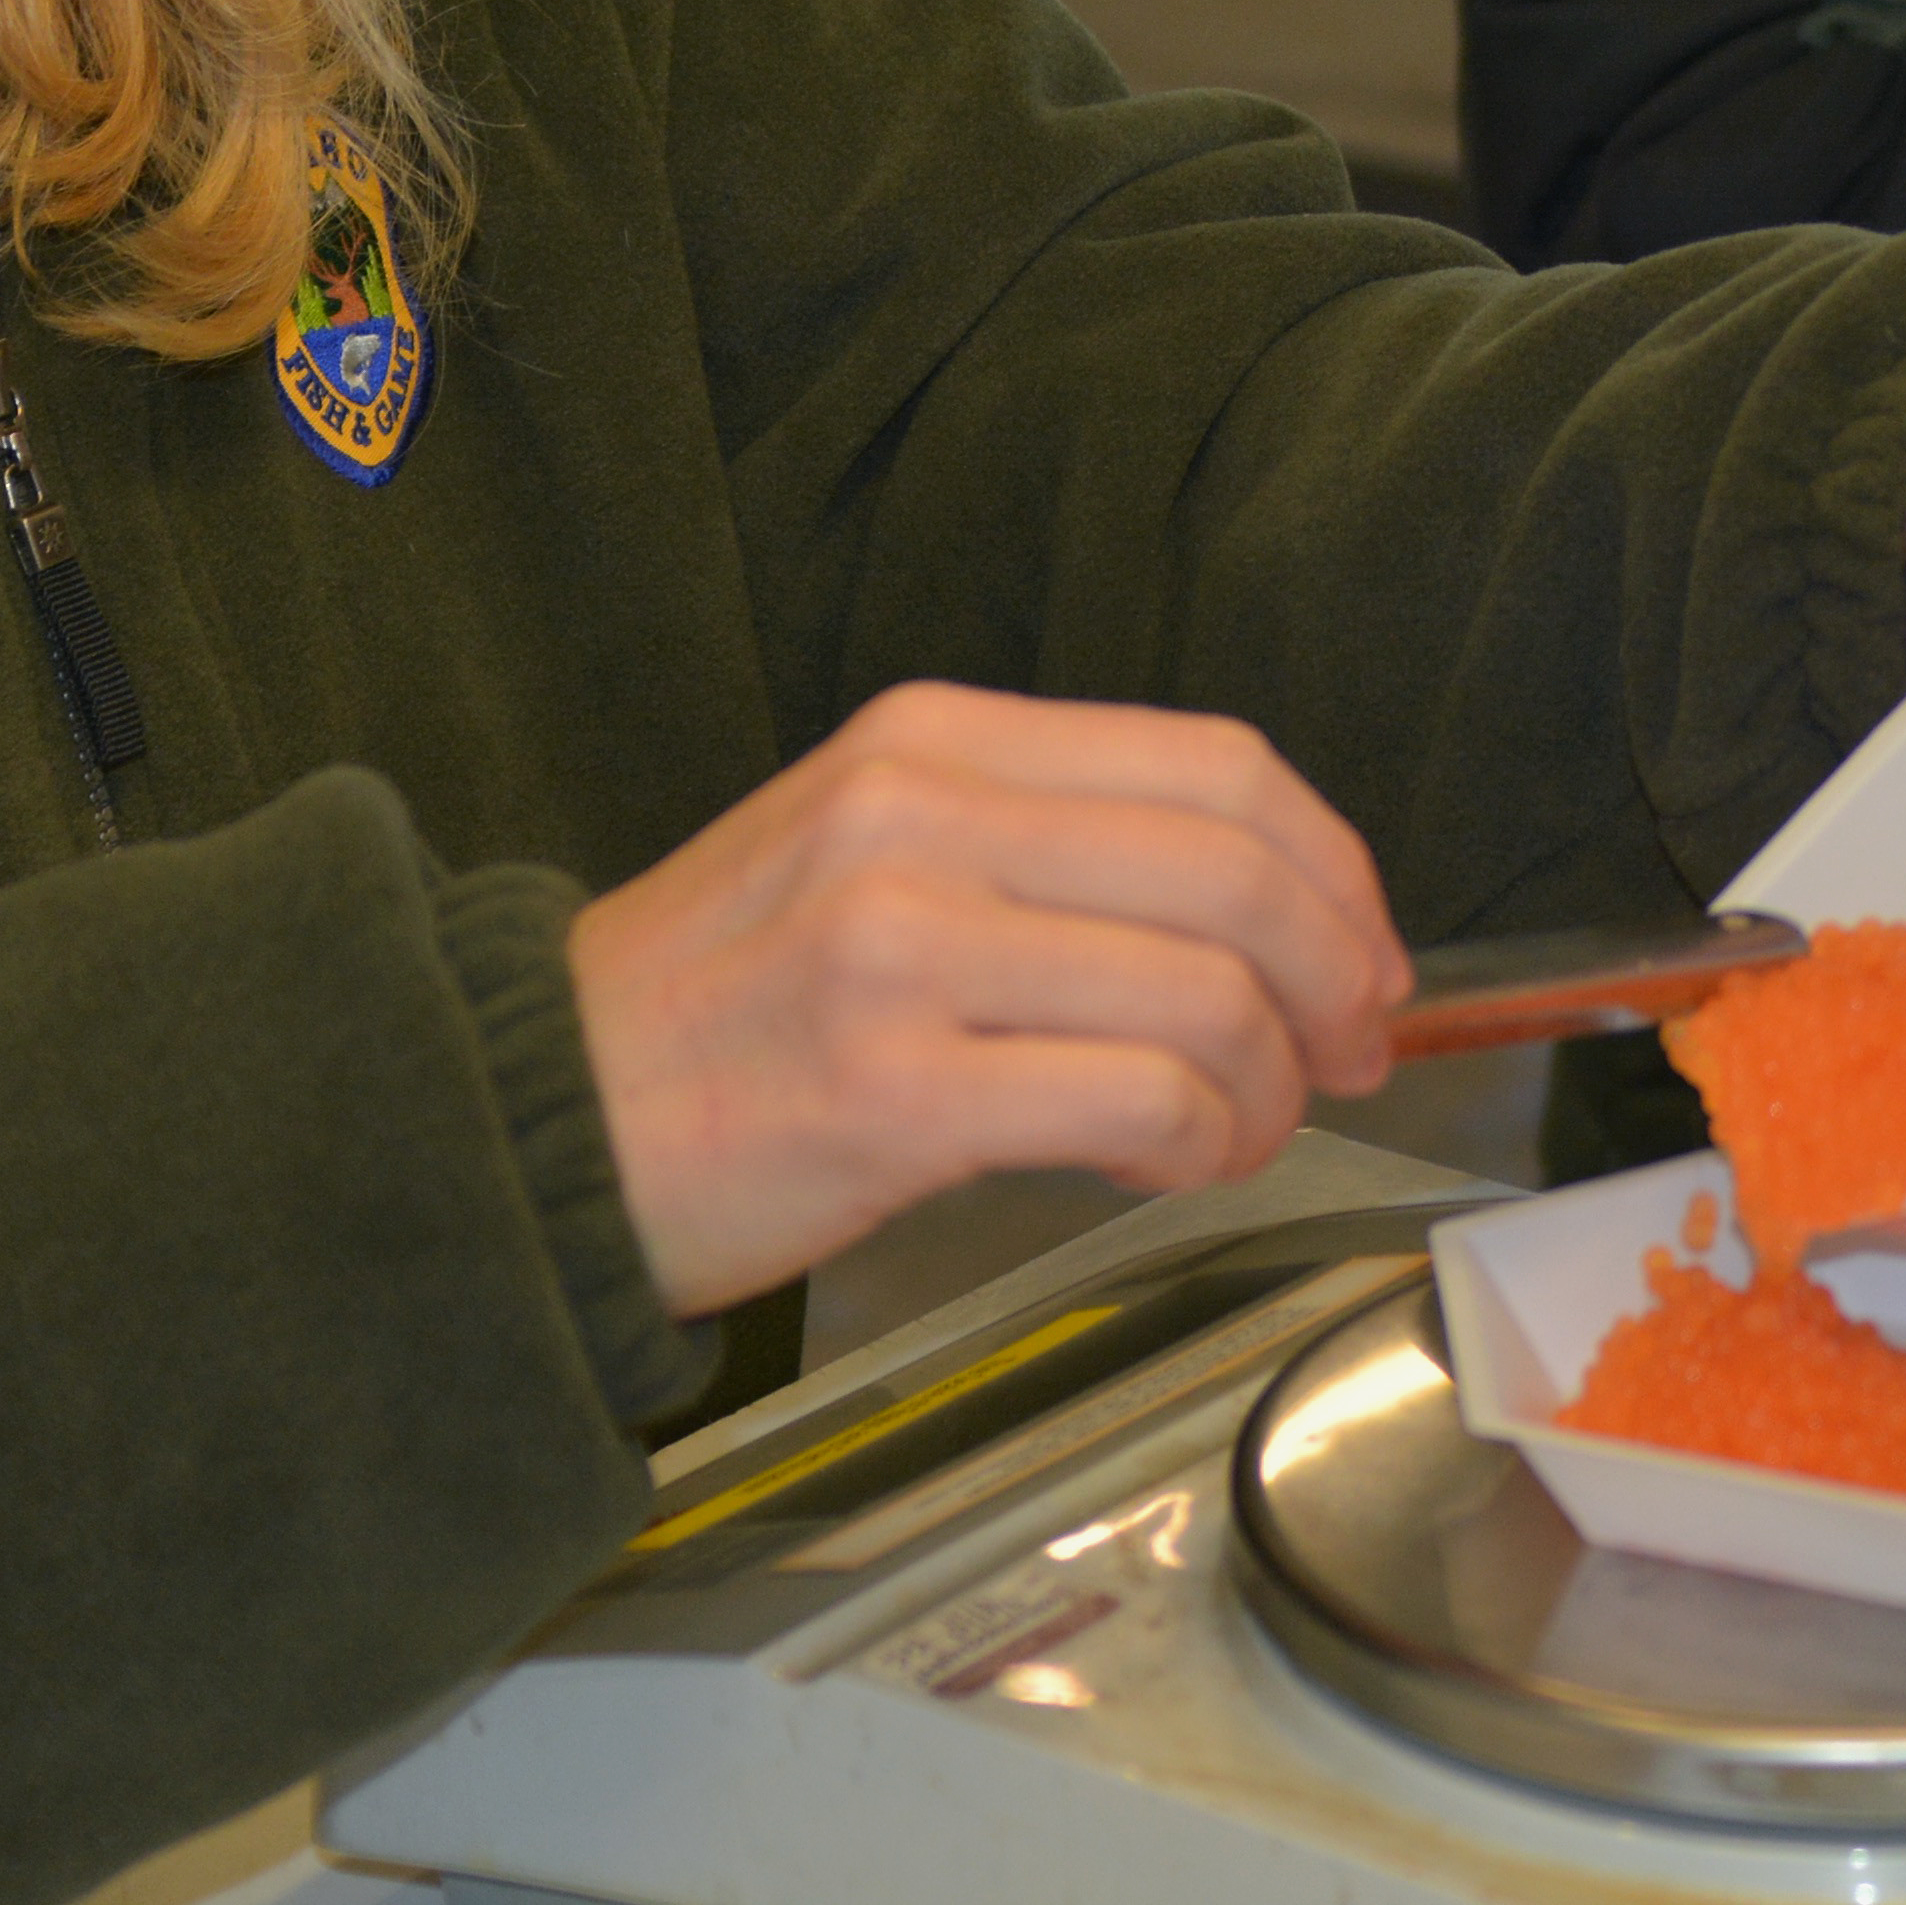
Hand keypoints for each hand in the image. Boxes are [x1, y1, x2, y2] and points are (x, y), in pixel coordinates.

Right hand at [560, 682, 1410, 1316]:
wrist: (540, 1117)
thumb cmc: (725, 1006)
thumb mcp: (870, 850)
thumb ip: (1048, 846)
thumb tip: (1270, 914)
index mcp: (933, 741)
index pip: (1217, 765)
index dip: (1332, 865)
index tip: (1365, 953)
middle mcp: (921, 818)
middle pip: (1236, 871)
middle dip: (1338, 977)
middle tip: (1350, 1053)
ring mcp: (902, 951)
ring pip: (1206, 995)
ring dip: (1269, 1083)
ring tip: (1242, 1128)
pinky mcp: (891, 1091)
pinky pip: (1136, 1102)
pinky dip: (1199, 1143)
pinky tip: (1174, 1164)